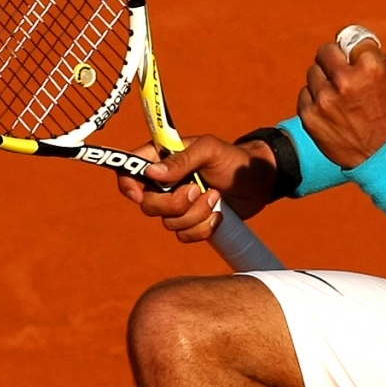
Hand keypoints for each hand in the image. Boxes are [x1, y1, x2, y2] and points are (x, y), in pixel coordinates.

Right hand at [115, 135, 279, 243]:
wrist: (257, 182)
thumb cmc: (232, 159)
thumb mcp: (208, 150)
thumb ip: (181, 160)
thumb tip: (152, 173)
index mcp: (161, 159)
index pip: (129, 171)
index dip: (128, 185)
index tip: (140, 194)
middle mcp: (164, 183)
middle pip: (147, 204)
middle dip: (173, 203)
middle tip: (197, 190)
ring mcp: (177, 205)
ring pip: (168, 223)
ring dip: (195, 214)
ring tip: (216, 196)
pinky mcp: (190, 223)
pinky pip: (184, 236)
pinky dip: (203, 228)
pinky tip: (218, 215)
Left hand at [296, 38, 385, 168]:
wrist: (380, 154)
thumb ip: (372, 56)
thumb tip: (349, 42)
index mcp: (370, 66)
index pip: (350, 39)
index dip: (351, 49)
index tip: (351, 56)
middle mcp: (345, 80)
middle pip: (325, 51)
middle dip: (332, 59)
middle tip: (338, 71)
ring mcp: (325, 99)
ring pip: (313, 72)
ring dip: (323, 81)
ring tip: (337, 97)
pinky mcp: (310, 115)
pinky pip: (305, 94)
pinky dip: (315, 100)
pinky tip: (329, 111)